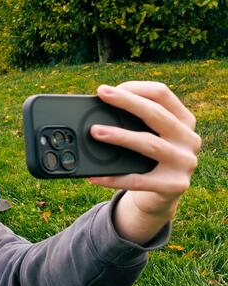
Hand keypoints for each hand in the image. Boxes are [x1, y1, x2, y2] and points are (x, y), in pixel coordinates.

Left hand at [90, 82, 200, 243]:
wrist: (161, 197)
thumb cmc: (149, 160)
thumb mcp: (150, 136)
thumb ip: (136, 121)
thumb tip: (99, 109)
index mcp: (184, 120)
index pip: (162, 94)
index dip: (135, 88)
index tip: (108, 89)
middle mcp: (189, 139)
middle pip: (156, 114)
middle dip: (126, 101)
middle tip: (102, 94)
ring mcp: (185, 162)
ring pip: (150, 144)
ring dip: (120, 136)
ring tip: (95, 131)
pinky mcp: (175, 185)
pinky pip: (139, 181)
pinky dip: (114, 178)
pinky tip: (94, 176)